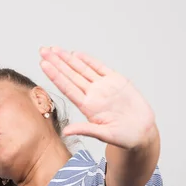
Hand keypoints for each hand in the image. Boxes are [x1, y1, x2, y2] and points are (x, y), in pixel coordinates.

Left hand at [39, 46, 156, 149]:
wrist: (142, 132)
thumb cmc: (124, 137)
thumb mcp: (104, 135)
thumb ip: (85, 130)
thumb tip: (65, 132)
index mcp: (87, 107)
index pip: (67, 87)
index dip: (55, 75)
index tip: (44, 64)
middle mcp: (92, 95)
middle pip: (70, 75)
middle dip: (56, 62)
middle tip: (43, 50)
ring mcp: (103, 87)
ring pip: (82, 69)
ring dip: (68, 59)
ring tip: (54, 49)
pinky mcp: (116, 81)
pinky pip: (99, 68)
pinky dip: (88, 60)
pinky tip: (76, 54)